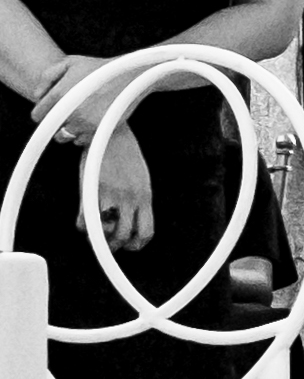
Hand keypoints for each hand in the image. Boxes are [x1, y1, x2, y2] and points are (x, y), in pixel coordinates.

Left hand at [35, 52, 100, 137]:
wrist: (131, 75)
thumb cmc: (100, 68)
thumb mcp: (70, 61)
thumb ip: (47, 76)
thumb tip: (37, 96)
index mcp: (59, 94)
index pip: (37, 115)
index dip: (43, 112)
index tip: (51, 109)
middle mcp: (70, 110)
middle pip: (50, 129)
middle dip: (56, 122)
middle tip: (68, 112)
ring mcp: (84, 122)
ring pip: (65, 137)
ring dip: (69, 130)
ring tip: (79, 117)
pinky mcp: (98, 130)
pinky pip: (81, 141)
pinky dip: (84, 135)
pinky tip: (90, 122)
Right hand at [90, 126, 155, 252]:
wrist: (111, 132)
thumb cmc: (125, 153)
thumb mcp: (140, 178)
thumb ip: (138, 197)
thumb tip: (133, 214)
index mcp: (145, 197)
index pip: (147, 231)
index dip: (138, 244)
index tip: (130, 245)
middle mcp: (131, 199)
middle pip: (125, 236)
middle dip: (116, 245)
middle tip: (109, 245)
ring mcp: (112, 196)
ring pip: (106, 232)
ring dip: (99, 239)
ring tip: (95, 236)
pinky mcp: (93, 191)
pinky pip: (86, 220)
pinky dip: (83, 227)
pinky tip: (83, 222)